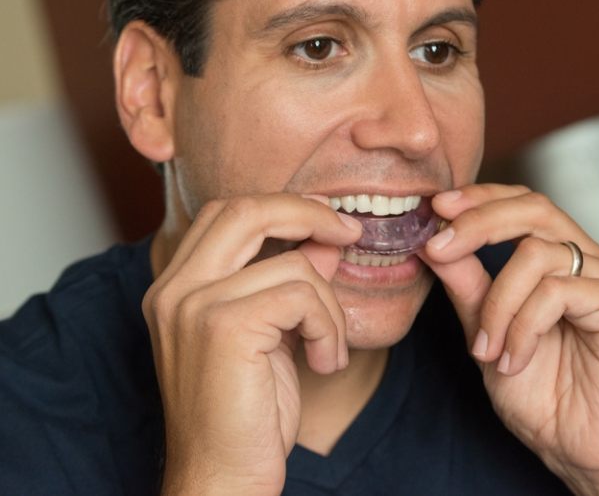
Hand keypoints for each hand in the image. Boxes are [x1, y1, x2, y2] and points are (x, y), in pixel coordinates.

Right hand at [142, 195, 360, 495]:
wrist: (221, 479)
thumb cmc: (245, 413)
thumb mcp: (270, 333)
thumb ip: (286, 281)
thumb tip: (324, 239)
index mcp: (177, 286)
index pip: (226, 213)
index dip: (281, 207)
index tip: (326, 222)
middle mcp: (174, 289)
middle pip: (245, 210)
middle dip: (307, 213)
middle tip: (347, 233)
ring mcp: (193, 305)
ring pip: (292, 263)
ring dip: (329, 305)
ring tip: (328, 347)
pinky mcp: (224, 327)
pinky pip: (302, 295)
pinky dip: (328, 326)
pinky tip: (324, 362)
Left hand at [422, 184, 598, 494]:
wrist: (581, 450)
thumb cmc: (542, 394)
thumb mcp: (487, 332)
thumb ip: (467, 286)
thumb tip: (434, 244)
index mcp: (558, 258)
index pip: (520, 204)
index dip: (480, 198)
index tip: (437, 206)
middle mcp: (586, 259)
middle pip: (533, 209)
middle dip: (478, 222)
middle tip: (439, 247)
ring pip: (536, 254)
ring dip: (497, 303)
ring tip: (486, 349)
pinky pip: (558, 292)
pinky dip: (523, 326)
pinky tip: (514, 360)